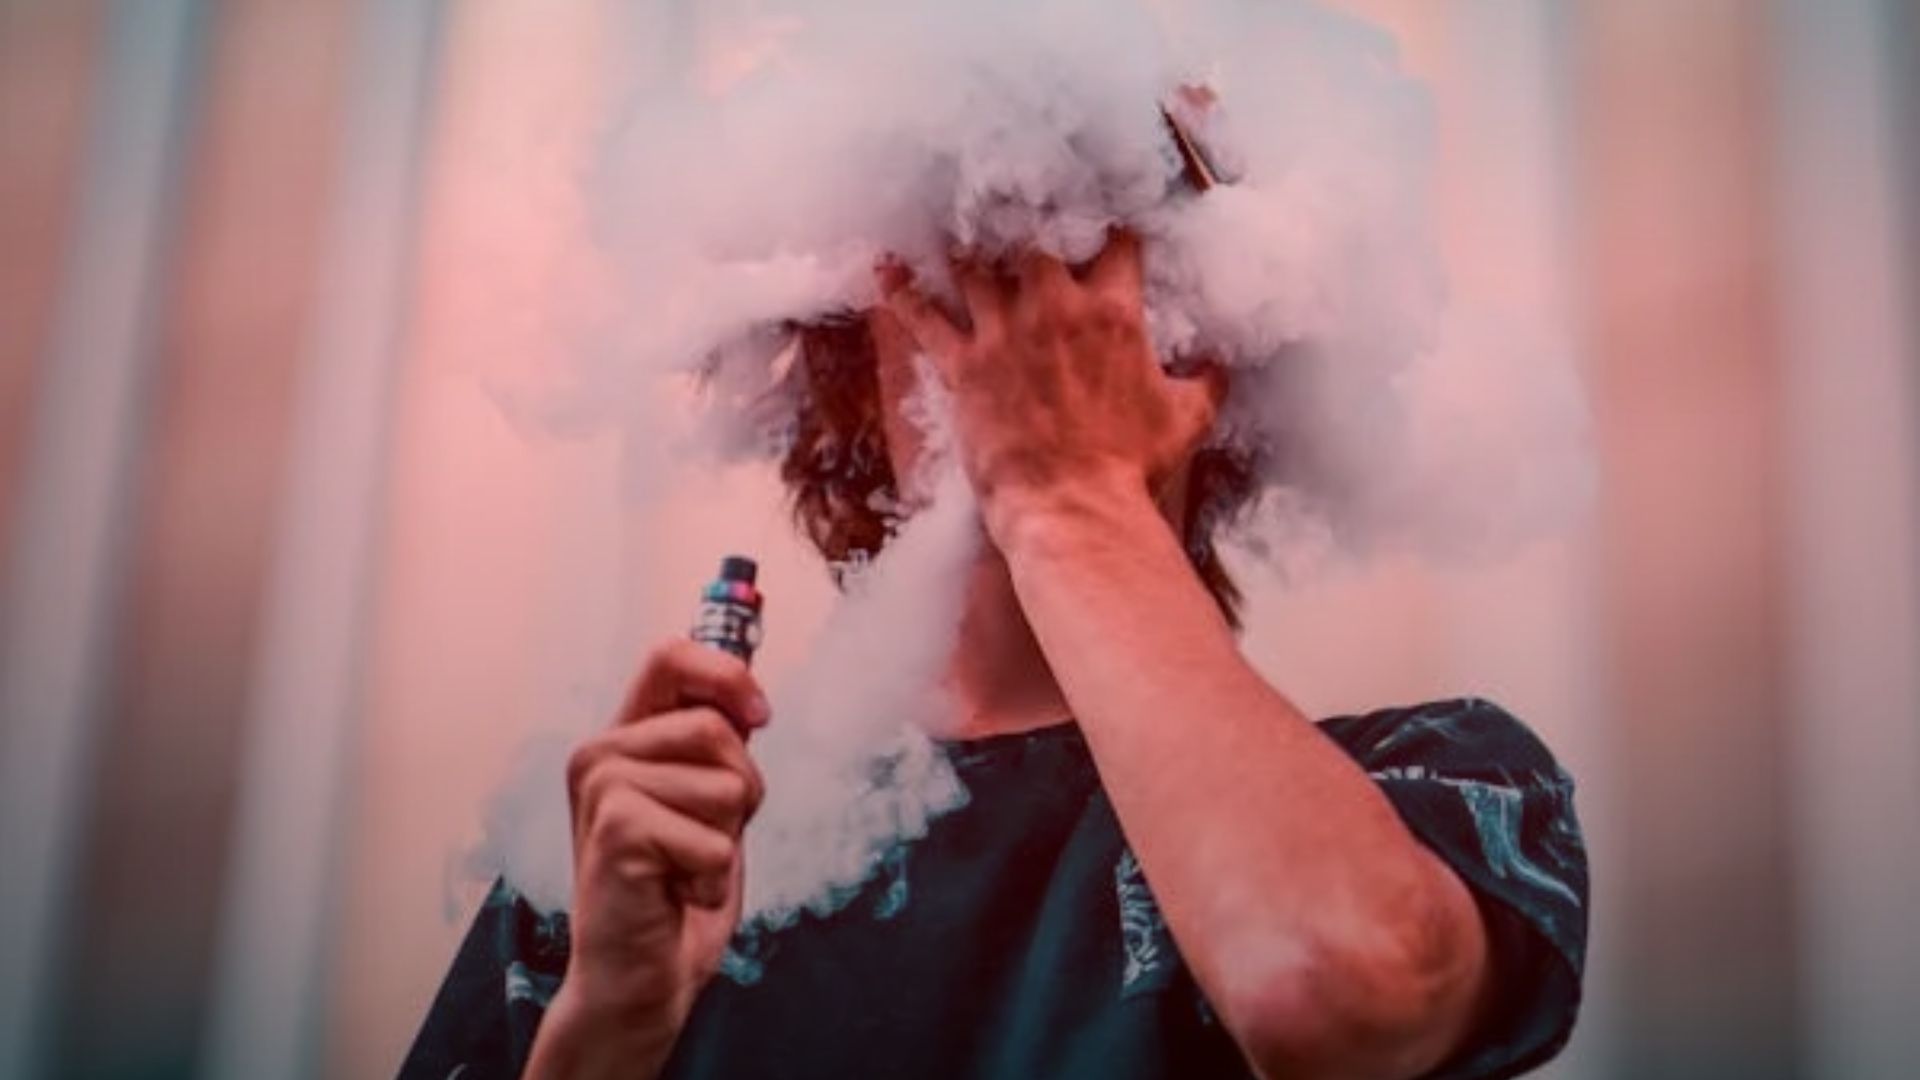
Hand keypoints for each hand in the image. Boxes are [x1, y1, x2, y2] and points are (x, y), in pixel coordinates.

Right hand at [527, 639, 769, 1078]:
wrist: (639, 980)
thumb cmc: (674, 894)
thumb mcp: (707, 804)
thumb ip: (716, 748)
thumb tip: (749, 695)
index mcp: (622, 739)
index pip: (670, 656)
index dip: (727, 674)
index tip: (759, 714)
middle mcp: (600, 753)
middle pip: (717, 727)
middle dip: (740, 791)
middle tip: (703, 839)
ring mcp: (603, 787)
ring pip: (725, 784)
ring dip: (726, 840)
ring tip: (684, 870)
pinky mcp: (616, 829)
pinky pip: (717, 840)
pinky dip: (713, 878)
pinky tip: (676, 896)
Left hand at [877, 232, 1221, 544]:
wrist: (1072, 507)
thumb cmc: (1132, 467)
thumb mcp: (1187, 419)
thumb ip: (1207, 381)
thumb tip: (1223, 365)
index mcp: (1113, 312)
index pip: (1116, 240)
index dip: (1110, 219)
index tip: (1103, 209)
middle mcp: (1054, 308)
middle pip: (1036, 233)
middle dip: (1029, 213)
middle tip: (1017, 196)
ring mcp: (1003, 333)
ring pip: (976, 264)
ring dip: (967, 243)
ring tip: (955, 220)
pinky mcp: (963, 366)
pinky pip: (925, 318)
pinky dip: (904, 292)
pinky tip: (886, 266)